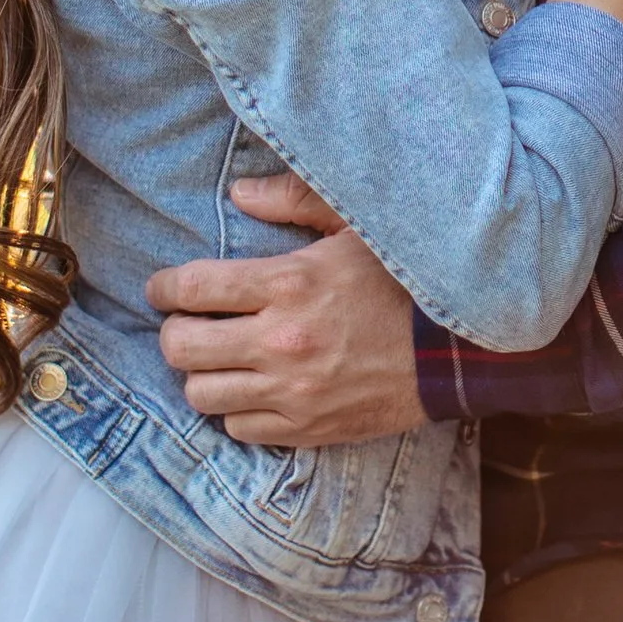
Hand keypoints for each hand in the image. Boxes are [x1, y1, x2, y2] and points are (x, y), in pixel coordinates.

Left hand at [146, 173, 426, 444]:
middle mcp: (282, 342)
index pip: (192, 287)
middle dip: (173, 331)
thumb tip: (239, 193)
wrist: (460, 350)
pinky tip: (252, 388)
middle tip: (186, 322)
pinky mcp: (309, 427)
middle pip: (181, 347)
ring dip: (201, 373)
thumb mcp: (356, 224)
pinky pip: (239, 428)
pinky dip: (236, 408)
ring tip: (218, 357)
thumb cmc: (407, 279)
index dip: (163, 288)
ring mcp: (293, 391)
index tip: (162, 288)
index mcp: (289, 283)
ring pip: (202, 393)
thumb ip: (295, 200)